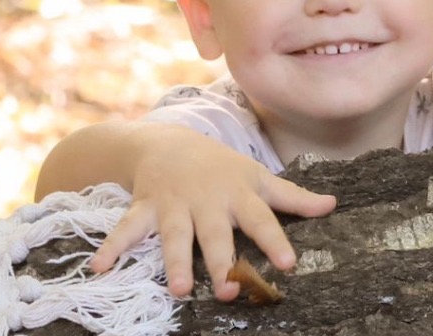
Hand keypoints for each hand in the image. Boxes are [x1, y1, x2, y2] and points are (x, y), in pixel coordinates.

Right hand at [85, 126, 335, 299]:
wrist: (168, 141)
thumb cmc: (221, 167)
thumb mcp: (257, 177)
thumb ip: (292, 197)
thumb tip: (333, 205)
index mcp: (238, 195)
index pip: (262, 218)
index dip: (275, 240)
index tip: (289, 264)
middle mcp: (206, 201)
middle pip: (215, 234)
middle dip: (220, 261)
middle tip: (230, 291)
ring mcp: (174, 204)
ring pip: (174, 235)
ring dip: (174, 262)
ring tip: (179, 291)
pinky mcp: (145, 207)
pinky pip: (126, 229)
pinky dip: (112, 247)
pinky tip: (99, 268)